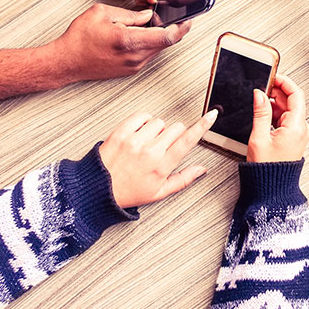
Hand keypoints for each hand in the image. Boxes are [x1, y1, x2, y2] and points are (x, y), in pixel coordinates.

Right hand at [51, 4, 190, 81]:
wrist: (66, 62)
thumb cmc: (79, 38)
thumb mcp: (102, 13)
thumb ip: (130, 14)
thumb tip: (149, 15)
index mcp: (130, 41)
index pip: (168, 36)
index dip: (182, 27)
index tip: (188, 19)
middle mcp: (135, 57)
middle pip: (167, 43)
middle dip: (174, 29)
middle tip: (175, 17)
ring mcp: (134, 66)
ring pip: (158, 50)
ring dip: (161, 37)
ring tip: (155, 23)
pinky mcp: (131, 70)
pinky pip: (149, 55)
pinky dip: (151, 44)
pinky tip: (142, 34)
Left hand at [99, 110, 215, 207]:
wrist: (97, 189)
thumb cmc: (128, 192)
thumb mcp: (159, 193)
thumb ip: (183, 179)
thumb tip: (201, 169)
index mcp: (162, 166)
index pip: (187, 141)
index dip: (202, 126)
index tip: (211, 116)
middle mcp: (150, 151)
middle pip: (176, 127)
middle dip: (174, 134)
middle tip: (162, 146)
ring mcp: (135, 141)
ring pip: (159, 121)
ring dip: (157, 129)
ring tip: (147, 142)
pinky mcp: (121, 132)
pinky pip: (141, 116)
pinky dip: (143, 120)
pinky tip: (139, 132)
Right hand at [247, 74, 308, 162]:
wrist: (272, 188)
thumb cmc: (267, 169)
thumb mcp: (259, 137)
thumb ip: (260, 112)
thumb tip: (259, 94)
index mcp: (296, 126)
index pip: (296, 94)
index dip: (284, 82)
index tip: (273, 76)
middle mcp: (301, 128)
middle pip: (292, 100)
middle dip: (277, 92)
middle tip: (261, 88)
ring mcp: (298, 133)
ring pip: (288, 109)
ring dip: (274, 103)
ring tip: (259, 104)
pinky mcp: (293, 137)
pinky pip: (286, 118)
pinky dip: (275, 113)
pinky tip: (263, 115)